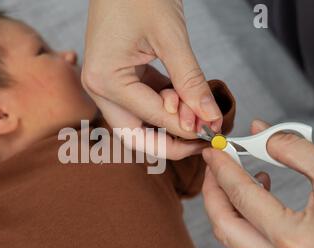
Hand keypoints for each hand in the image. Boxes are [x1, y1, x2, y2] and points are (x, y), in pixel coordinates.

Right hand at [82, 0, 222, 159]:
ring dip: (166, 124)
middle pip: (134, 135)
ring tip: (196, 113)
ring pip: (137, 123)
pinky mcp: (116, 77)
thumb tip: (208, 116)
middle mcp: (99, 88)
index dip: (186, 128)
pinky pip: (140, 103)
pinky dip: (162, 106)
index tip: (214, 131)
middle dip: (169, 143)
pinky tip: (183, 100)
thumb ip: (190, 82)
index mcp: (105, 79)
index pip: (151, 117)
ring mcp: (105, 84)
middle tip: (201, 141)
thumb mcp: (171, 37)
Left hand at [202, 120, 313, 247]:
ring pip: (235, 238)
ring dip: (228, 205)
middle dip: (214, 191)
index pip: (241, 196)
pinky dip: (245, 219)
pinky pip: (252, 245)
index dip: (223, 168)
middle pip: (225, 225)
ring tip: (237, 175)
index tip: (214, 150)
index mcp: (295, 239)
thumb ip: (293, 149)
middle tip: (216, 164)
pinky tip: (259, 193)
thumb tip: (260, 132)